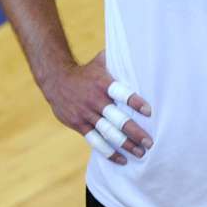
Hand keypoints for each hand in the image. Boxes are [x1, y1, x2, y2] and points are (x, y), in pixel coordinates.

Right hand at [37, 51, 152, 163]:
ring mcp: (86, 114)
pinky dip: (109, 152)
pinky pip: (95, 141)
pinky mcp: (79, 125)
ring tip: (141, 153)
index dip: (134, 102)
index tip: (149, 112)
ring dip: (125, 145)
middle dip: (134, 132)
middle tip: (150, 142)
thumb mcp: (100, 61)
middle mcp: (95, 100)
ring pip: (108, 133)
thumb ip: (118, 58)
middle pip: (117, 119)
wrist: (56, 80)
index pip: (121, 93)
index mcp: (103, 83)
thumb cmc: (86, 71)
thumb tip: (139, 46)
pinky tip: (122, 160)